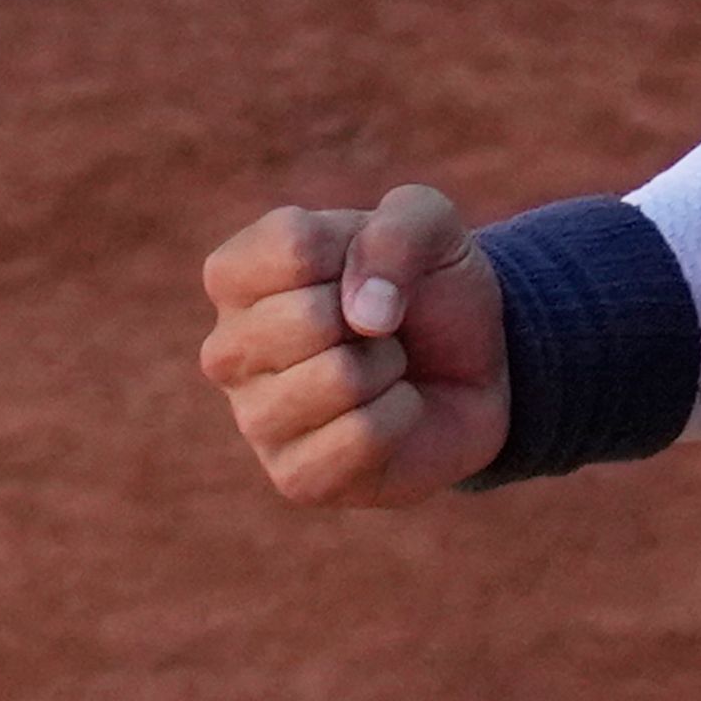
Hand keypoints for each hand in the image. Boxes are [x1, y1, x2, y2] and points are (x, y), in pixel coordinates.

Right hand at [197, 183, 509, 505]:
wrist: (473, 364)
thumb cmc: (429, 285)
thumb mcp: (428, 222)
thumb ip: (398, 229)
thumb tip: (365, 314)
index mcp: (236, 274)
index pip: (291, 247)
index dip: (356, 251)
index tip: (366, 267)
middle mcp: (228, 349)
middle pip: (308, 318)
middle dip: (377, 317)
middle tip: (380, 327)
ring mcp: (254, 419)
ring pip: (337, 380)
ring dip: (389, 368)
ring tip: (384, 368)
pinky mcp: (294, 477)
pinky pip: (363, 437)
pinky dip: (402, 415)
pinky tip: (391, 411)